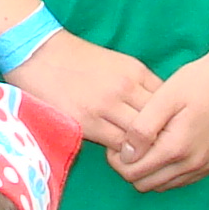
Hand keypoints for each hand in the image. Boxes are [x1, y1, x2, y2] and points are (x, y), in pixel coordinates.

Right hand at [8, 30, 159, 156]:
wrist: (38, 53)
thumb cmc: (76, 59)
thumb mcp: (115, 63)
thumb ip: (135, 84)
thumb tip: (156, 110)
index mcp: (135, 71)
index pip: (167, 101)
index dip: (170, 119)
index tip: (168, 130)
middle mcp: (125, 87)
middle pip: (159, 120)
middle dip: (162, 136)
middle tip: (162, 150)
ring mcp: (107, 105)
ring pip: (140, 136)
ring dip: (143, 149)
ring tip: (143, 157)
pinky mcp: (87, 122)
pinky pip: (117, 145)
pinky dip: (123, 153)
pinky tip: (122, 155)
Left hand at [111, 43, 208, 193]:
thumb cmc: (200, 81)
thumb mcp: (165, 98)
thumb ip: (142, 128)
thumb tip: (126, 154)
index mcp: (176, 148)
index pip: (133, 173)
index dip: (117, 160)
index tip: (117, 141)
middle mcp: (193, 164)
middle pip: (146, 184)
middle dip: (131, 168)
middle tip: (129, 143)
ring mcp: (206, 167)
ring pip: (164, 185)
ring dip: (150, 171)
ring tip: (148, 144)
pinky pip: (183, 180)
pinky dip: (168, 171)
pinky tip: (166, 148)